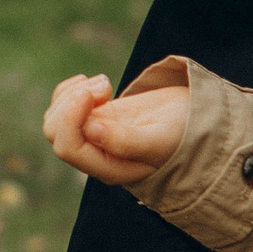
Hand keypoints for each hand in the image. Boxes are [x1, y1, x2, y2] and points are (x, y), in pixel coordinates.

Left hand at [43, 67, 188, 187]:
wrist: (196, 122)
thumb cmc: (184, 134)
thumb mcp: (160, 138)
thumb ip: (127, 141)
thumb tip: (90, 131)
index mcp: (109, 168)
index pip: (68, 147)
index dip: (71, 116)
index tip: (99, 91)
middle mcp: (97, 156)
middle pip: (55, 132)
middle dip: (71, 102)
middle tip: (106, 86)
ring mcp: (94, 136)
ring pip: (56, 117)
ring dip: (72, 93)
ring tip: (106, 83)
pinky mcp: (96, 117)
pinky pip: (65, 105)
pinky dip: (72, 89)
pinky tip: (96, 83)